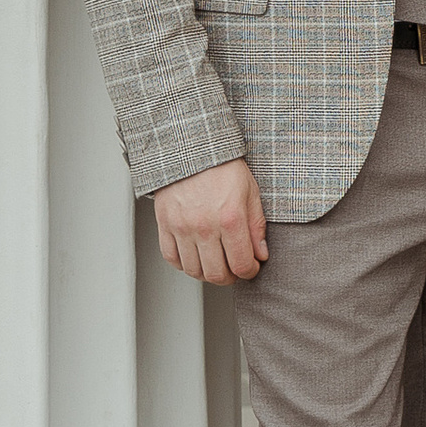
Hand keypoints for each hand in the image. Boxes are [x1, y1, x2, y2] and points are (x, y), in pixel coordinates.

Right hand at [151, 158, 267, 284]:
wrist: (192, 149)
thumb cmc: (222, 166)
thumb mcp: (250, 192)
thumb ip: (256, 226)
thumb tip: (260, 254)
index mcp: (230, 218)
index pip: (241, 264)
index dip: (250, 271)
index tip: (251, 267)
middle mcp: (205, 227)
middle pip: (217, 274)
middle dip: (230, 277)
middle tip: (234, 269)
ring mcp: (182, 227)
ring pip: (194, 271)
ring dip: (207, 274)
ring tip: (216, 264)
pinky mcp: (165, 225)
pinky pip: (171, 258)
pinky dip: (183, 264)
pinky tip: (194, 257)